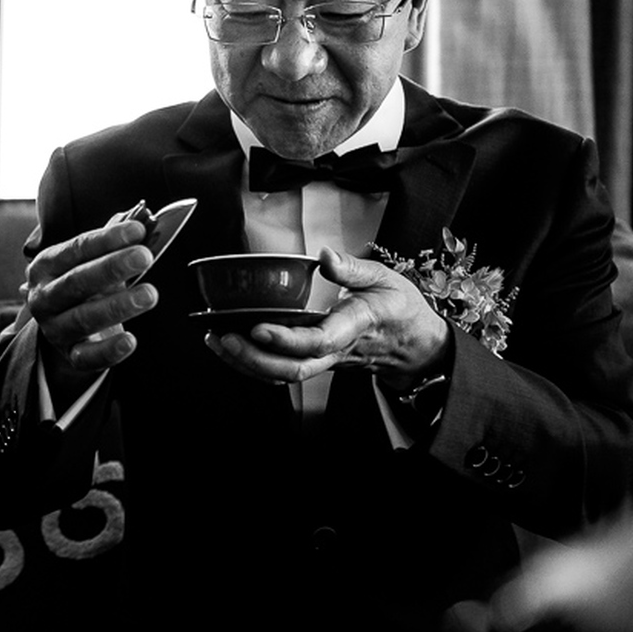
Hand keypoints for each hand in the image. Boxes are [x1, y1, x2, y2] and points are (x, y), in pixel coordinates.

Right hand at [26, 213, 160, 392]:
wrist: (65, 330)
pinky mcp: (71, 355)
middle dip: (111, 267)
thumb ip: (112, 243)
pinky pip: (88, 356)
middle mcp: (44, 297)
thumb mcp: (89, 262)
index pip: (75, 249)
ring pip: (83, 318)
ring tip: (149, 294)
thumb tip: (143, 222)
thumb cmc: (83, 287)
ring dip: (117, 305)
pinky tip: (130, 340)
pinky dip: (109, 350)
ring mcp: (55, 328)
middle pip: (76, 282)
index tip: (137, 230)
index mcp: (45, 266)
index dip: (106, 239)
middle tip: (144, 257)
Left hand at [203, 247, 449, 386]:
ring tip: (216, 341)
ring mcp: (326, 361)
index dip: (286, 340)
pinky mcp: (316, 363)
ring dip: (247, 364)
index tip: (257, 327)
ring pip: (285, 376)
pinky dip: (254, 365)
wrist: (416, 345)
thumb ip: (353, 268)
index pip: (318, 341)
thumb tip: (326, 255)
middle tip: (223, 337)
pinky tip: (230, 348)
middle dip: (254, 359)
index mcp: (355, 326)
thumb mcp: (385, 278)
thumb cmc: (400, 309)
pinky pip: (283, 373)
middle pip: (294, 369)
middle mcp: (337, 350)